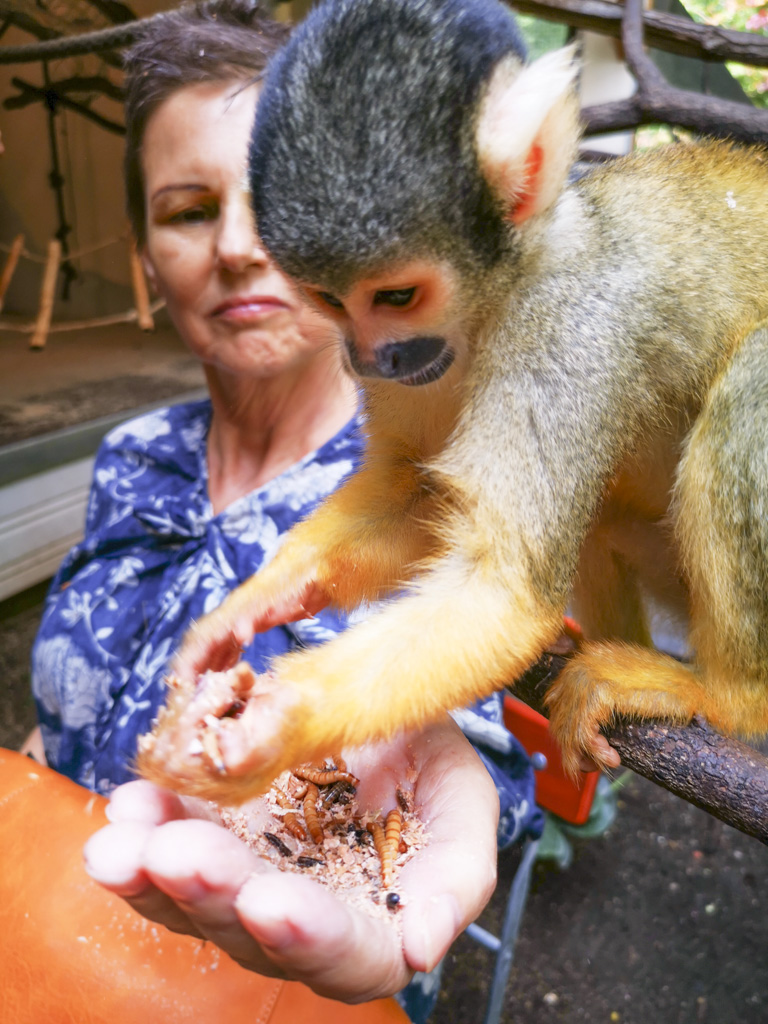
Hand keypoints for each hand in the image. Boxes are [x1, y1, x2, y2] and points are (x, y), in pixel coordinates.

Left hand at [84, 718, 498, 1003]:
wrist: (385, 714)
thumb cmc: (434, 767)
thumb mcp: (465, 808)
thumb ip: (455, 879)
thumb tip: (422, 948)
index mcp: (376, 928)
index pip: (346, 955)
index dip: (308, 937)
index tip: (270, 902)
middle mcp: (303, 919)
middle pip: (251, 933)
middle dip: (210, 893)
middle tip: (175, 853)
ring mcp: (250, 877)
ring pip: (194, 900)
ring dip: (152, 874)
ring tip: (124, 836)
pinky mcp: (211, 835)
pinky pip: (168, 846)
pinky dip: (145, 828)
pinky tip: (130, 804)